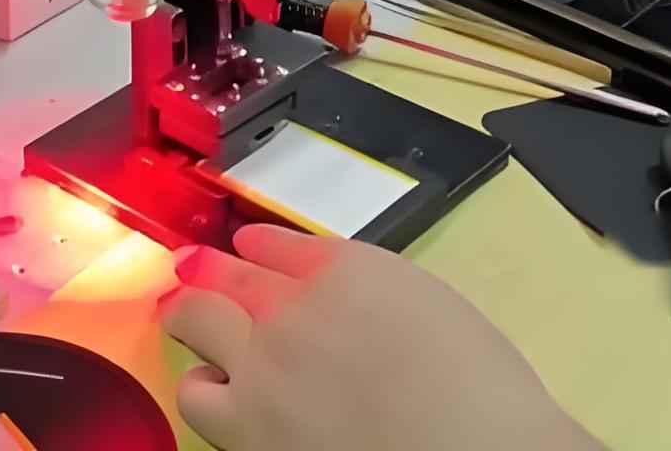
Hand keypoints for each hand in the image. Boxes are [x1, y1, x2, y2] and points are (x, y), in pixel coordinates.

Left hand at [158, 225, 598, 450]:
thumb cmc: (480, 390)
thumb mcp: (432, 306)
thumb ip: (372, 290)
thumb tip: (340, 297)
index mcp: (345, 269)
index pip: (275, 243)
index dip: (257, 245)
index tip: (249, 247)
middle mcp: (289, 307)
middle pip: (221, 273)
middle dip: (204, 269)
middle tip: (191, 270)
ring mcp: (259, 367)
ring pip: (194, 322)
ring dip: (191, 319)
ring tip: (190, 326)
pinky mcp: (245, 428)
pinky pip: (197, 396)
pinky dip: (202, 387)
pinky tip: (213, 391)